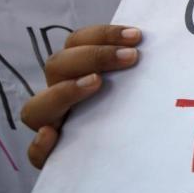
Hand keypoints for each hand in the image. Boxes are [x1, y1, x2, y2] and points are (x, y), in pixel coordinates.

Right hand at [19, 25, 141, 168]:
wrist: (141, 156)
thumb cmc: (142, 113)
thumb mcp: (142, 87)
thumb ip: (141, 67)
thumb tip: (157, 45)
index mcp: (78, 72)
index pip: (77, 42)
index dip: (103, 35)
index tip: (137, 36)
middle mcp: (61, 95)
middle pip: (57, 66)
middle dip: (94, 55)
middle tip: (131, 57)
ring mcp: (54, 125)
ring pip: (36, 107)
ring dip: (65, 91)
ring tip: (96, 83)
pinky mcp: (56, 157)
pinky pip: (36, 153)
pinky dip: (41, 145)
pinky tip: (54, 136)